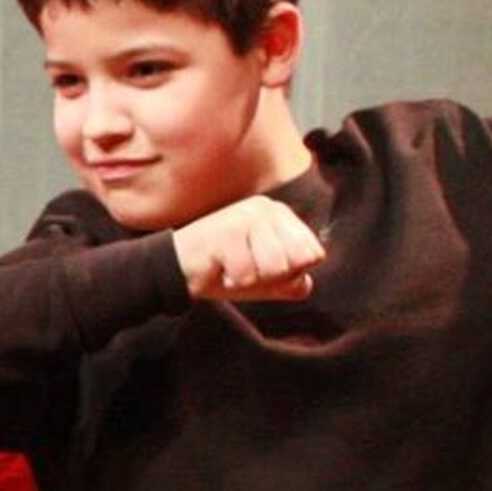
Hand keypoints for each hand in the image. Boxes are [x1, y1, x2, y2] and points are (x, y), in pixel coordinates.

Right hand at [168, 194, 326, 302]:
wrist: (177, 269)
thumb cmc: (224, 271)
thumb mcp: (267, 280)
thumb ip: (294, 282)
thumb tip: (304, 282)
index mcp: (282, 215)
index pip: (314, 254)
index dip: (291, 273)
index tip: (263, 266)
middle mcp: (268, 208)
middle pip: (298, 261)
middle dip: (273, 276)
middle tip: (247, 267)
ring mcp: (247, 216)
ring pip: (276, 267)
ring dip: (251, 278)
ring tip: (232, 267)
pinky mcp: (228, 230)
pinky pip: (247, 274)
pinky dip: (231, 280)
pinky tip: (218, 267)